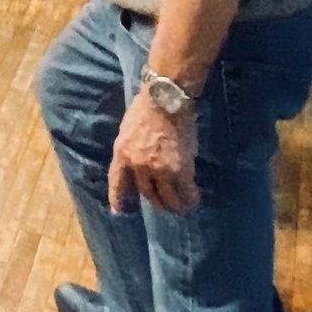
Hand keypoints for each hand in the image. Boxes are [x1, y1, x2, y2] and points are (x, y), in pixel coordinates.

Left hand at [109, 88, 198, 214]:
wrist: (166, 99)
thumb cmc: (146, 109)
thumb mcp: (127, 131)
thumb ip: (131, 150)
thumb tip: (137, 166)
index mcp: (122, 154)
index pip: (117, 183)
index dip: (118, 199)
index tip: (119, 212)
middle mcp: (138, 166)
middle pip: (146, 194)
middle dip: (155, 202)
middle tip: (163, 204)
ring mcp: (159, 170)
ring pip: (167, 199)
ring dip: (174, 206)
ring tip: (180, 208)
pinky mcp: (180, 170)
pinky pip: (185, 192)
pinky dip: (190, 198)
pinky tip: (193, 199)